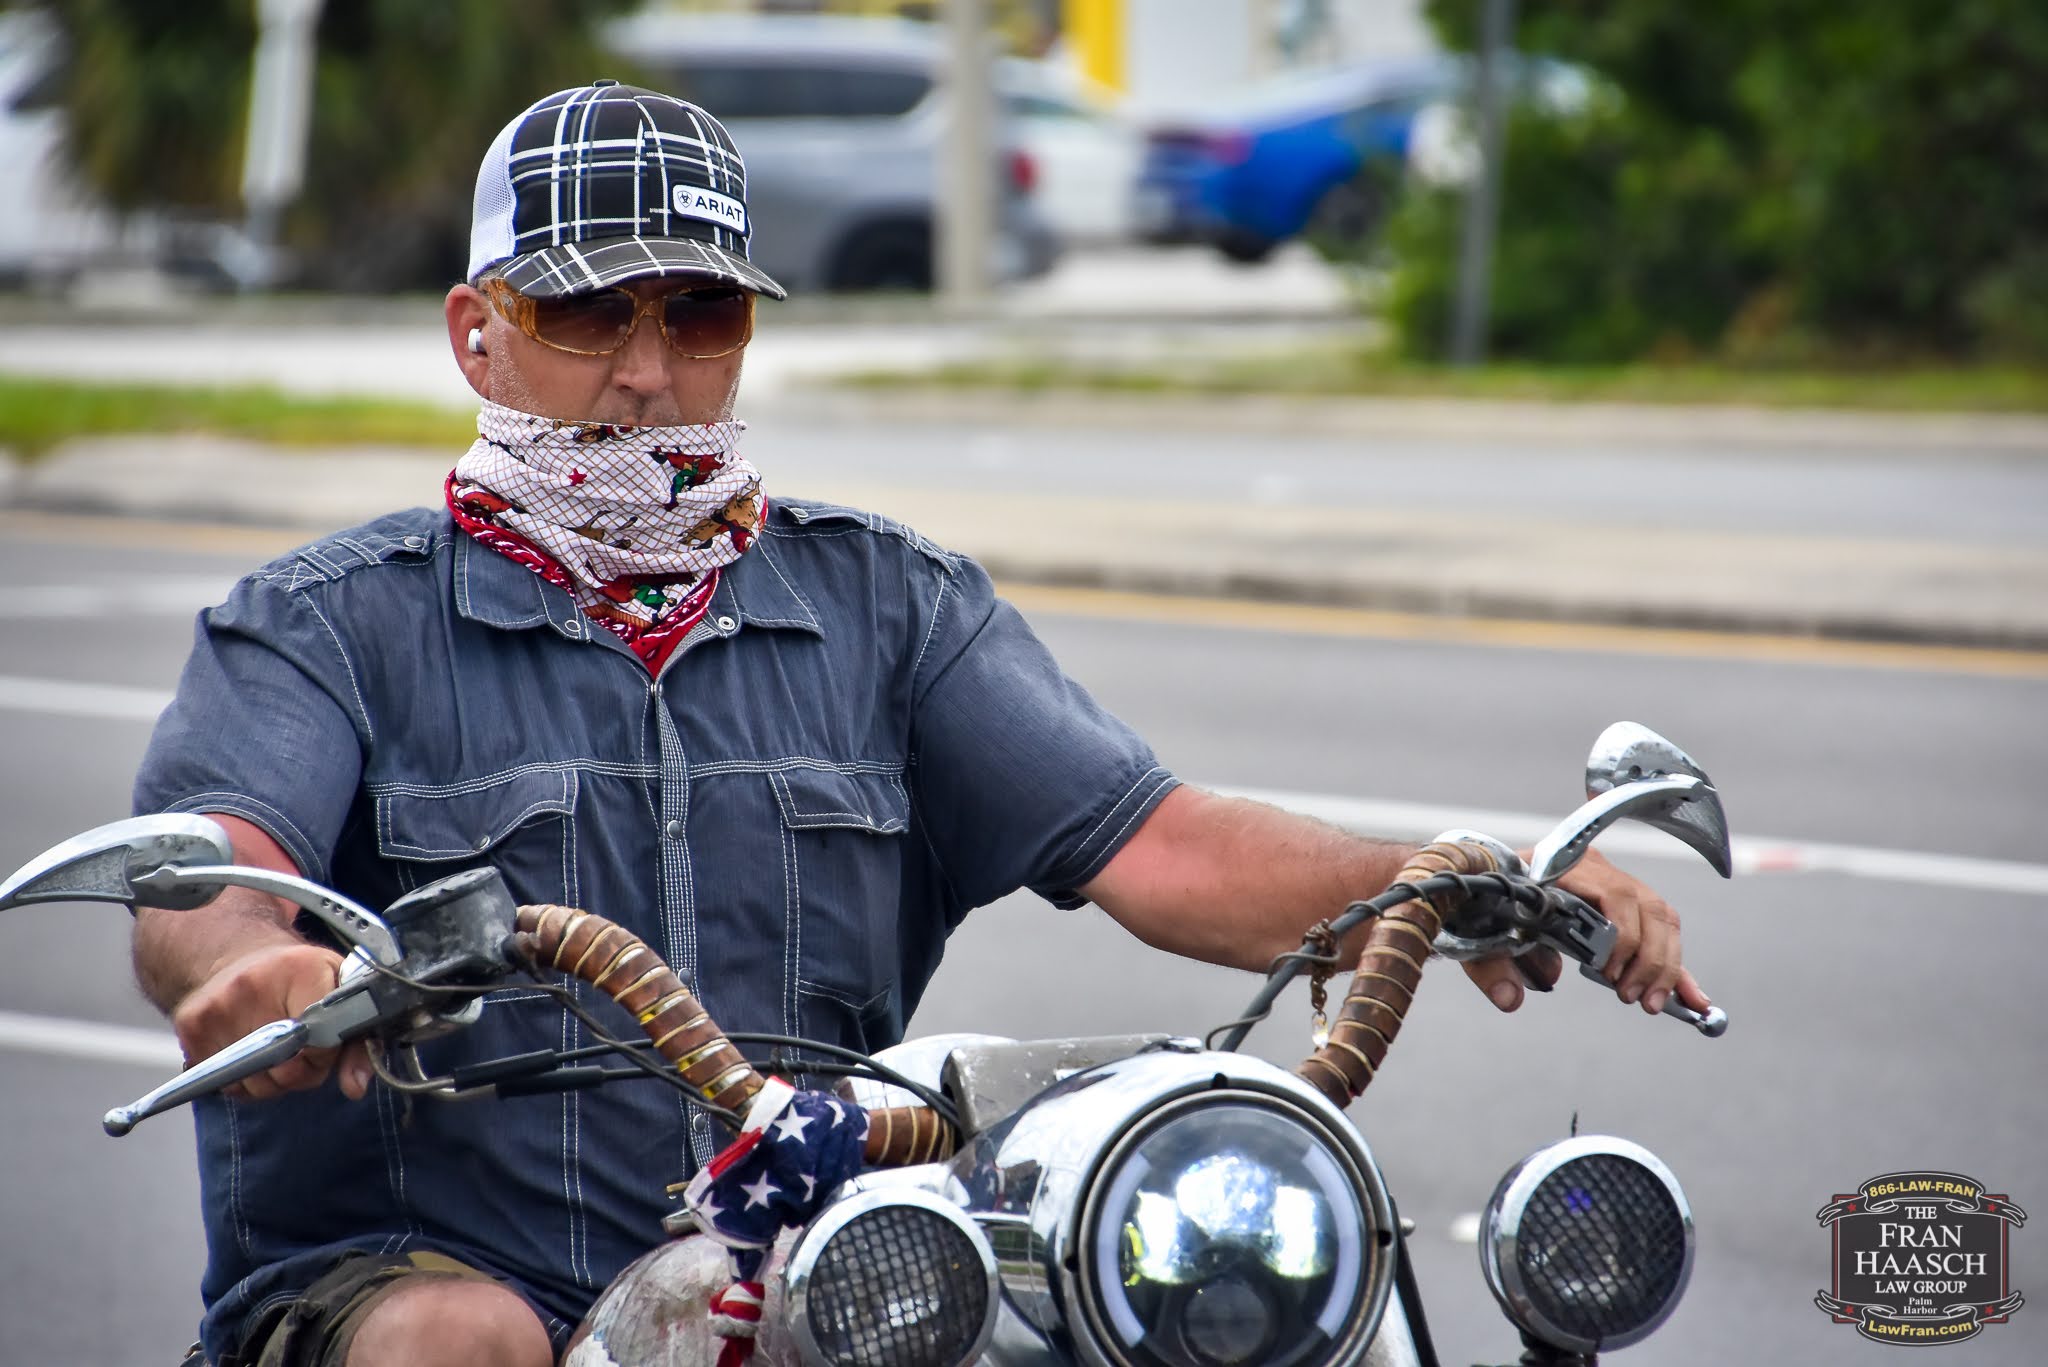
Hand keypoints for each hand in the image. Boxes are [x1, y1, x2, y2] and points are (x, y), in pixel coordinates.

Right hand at [171, 941, 373, 1100]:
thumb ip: (359, 1040)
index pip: (320, 1042)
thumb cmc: (297, 975)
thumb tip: (356, 1087)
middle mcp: (254, 986)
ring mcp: (218, 1007)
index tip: (323, 1042)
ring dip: (272, 1079)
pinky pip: (227, 1084)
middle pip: (287, 1070)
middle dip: (302, 1071)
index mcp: (302, 970)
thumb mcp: (338, 990)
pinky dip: (243, 1079)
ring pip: (256, 1083)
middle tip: (301, 1050)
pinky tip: (249, 1051)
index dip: (325, 1053)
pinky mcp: (191, 1027)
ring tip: (275, 1049)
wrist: (236, 953)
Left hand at [1461, 849, 1709, 1016]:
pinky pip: (1661, 933)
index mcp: (1564, 865)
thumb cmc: (1482, 906)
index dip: (1621, 936)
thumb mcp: (1481, 933)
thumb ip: (1492, 965)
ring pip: (1662, 919)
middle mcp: (1596, 868)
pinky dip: (1676, 967)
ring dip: (1664, 965)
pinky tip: (1693, 999)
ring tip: (1648, 1003)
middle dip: (1648, 959)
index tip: (1608, 973)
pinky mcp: (1624, 906)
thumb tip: (1511, 999)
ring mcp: (1614, 883)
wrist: (1480, 884)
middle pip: (1648, 908)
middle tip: (1631, 998)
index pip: (1614, 894)